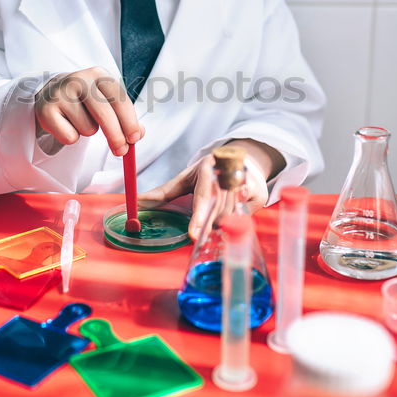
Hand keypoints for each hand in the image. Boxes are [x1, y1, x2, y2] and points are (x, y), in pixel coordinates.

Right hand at [35, 67, 142, 154]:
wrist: (53, 94)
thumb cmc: (87, 100)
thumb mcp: (107, 101)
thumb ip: (126, 117)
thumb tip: (139, 133)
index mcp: (99, 74)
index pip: (119, 99)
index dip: (129, 121)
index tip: (135, 139)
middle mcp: (79, 80)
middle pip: (104, 115)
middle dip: (116, 137)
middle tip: (121, 151)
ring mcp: (60, 93)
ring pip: (88, 129)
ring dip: (88, 132)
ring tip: (80, 120)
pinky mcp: (46, 110)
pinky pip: (70, 137)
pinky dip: (71, 137)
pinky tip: (66, 124)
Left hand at [138, 151, 269, 240]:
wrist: (241, 159)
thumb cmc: (207, 173)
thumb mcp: (185, 179)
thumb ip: (162, 193)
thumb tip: (135, 203)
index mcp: (208, 168)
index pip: (203, 198)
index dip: (199, 218)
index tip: (193, 236)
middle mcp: (229, 175)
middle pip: (217, 212)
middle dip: (208, 225)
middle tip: (198, 237)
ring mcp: (247, 184)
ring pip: (231, 217)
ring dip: (219, 225)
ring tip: (213, 220)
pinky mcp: (260, 194)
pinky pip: (245, 218)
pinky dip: (235, 222)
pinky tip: (231, 217)